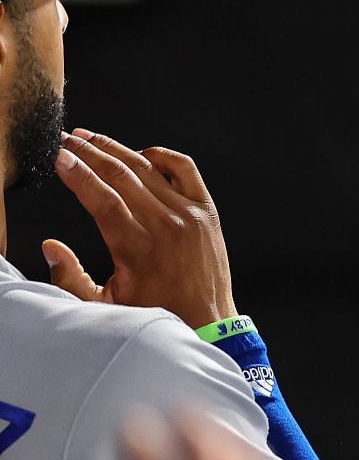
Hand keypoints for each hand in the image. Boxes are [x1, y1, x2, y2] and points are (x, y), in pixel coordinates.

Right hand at [46, 131, 237, 328]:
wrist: (207, 321)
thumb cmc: (156, 313)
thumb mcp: (104, 305)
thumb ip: (71, 277)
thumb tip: (50, 246)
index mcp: (137, 248)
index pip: (101, 198)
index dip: (77, 174)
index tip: (58, 156)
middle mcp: (166, 226)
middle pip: (120, 176)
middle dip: (88, 153)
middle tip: (67, 139)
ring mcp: (189, 215)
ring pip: (148, 169)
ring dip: (116, 150)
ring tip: (91, 138)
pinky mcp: (207, 212)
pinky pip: (185, 170)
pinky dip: (163, 156)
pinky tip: (142, 154)